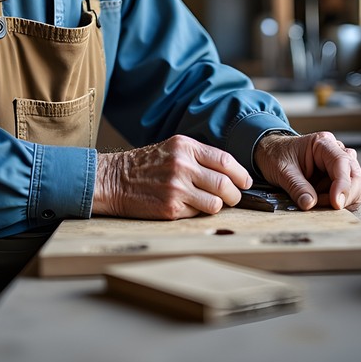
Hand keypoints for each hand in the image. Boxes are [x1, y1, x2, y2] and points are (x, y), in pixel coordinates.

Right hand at [93, 135, 252, 219]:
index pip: (226, 162)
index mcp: (185, 147)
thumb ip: (200, 156)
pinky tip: (187, 206)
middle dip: (235, 195)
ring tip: (209, 203)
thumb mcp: (173, 148)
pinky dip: (197, 212)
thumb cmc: (146, 165)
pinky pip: (198, 214)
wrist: (115, 179)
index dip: (241, 174)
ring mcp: (177, 188)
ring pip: (216, 203)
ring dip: (217, 206)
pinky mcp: (171, 208)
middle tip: (234, 197)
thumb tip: (231, 172)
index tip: (245, 182)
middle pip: (225, 184)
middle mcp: (183, 166)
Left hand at [253, 131, 360, 211]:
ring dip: (343, 198)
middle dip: (345, 194)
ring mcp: (338, 165)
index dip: (343, 185)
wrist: (270, 153)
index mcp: (323, 143)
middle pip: (354, 174)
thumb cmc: (276, 155)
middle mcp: (335, 151)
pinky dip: (340, 201)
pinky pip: (349, 191)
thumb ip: (297, 187)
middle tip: (327, 206)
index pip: (342, 162)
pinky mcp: (337, 178)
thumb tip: (310, 204)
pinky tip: (322, 200)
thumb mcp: (282, 170)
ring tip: (319, 200)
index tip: (336, 203)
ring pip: (356, 184)